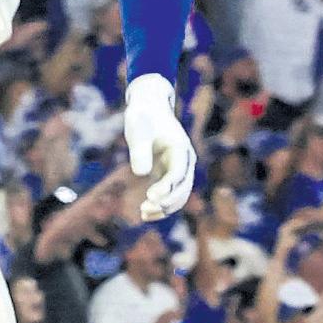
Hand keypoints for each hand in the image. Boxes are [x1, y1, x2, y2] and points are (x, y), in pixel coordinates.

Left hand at [124, 76, 193, 219]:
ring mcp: (179, 168)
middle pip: (183, 188)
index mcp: (180, 148)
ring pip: (179, 194)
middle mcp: (185, 160)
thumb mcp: (137, 129)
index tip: (150, 197)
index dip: (166, 187)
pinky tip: (145, 214)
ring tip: (144, 214)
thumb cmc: (142, 117)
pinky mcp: (169, 173)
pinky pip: (170, 194)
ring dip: (165, 207)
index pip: (178, 172)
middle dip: (166, 201)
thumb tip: (141, 174)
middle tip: (145, 209)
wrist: (149, 107)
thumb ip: (139, 150)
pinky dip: (161, 205)